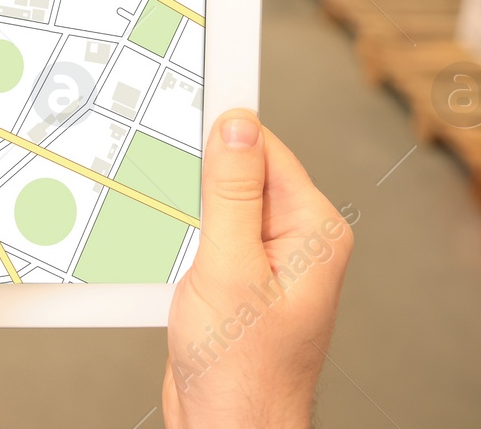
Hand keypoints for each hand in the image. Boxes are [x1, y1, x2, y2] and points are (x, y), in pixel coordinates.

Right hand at [162, 109, 352, 428]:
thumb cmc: (244, 373)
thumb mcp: (229, 269)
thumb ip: (231, 192)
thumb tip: (237, 124)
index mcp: (312, 230)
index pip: (264, 149)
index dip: (221, 132)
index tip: (182, 106)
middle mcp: (296, 240)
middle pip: (237, 171)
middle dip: (196, 178)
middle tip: (169, 197)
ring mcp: (265, 259)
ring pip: (215, 203)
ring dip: (183, 211)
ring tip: (173, 244)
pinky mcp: (236, 277)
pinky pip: (205, 233)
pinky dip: (179, 236)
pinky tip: (167, 257)